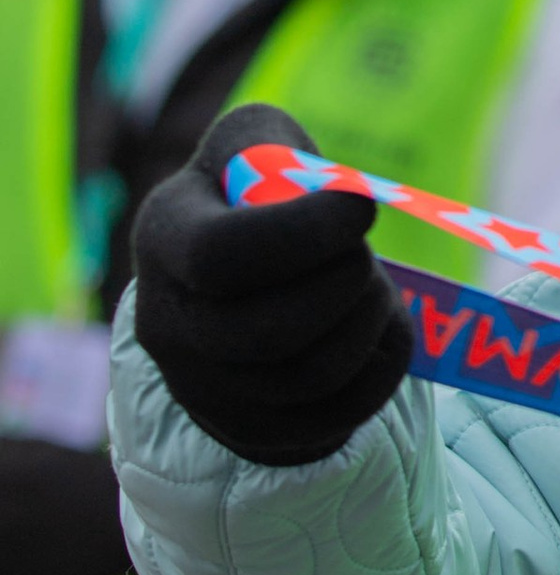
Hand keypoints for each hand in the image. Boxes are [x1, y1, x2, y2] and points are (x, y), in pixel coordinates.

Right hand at [130, 103, 410, 467]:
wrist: (236, 283)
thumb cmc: (254, 198)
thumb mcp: (253, 147)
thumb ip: (274, 145)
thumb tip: (319, 189)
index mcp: (164, 239)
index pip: (221, 255)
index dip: (304, 233)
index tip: (363, 206)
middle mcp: (167, 324)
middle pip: (269, 330)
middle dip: (345, 283)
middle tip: (366, 253)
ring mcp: (202, 388)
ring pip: (309, 377)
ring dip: (367, 323)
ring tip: (373, 287)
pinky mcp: (250, 429)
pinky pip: (337, 415)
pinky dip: (379, 368)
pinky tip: (377, 329)